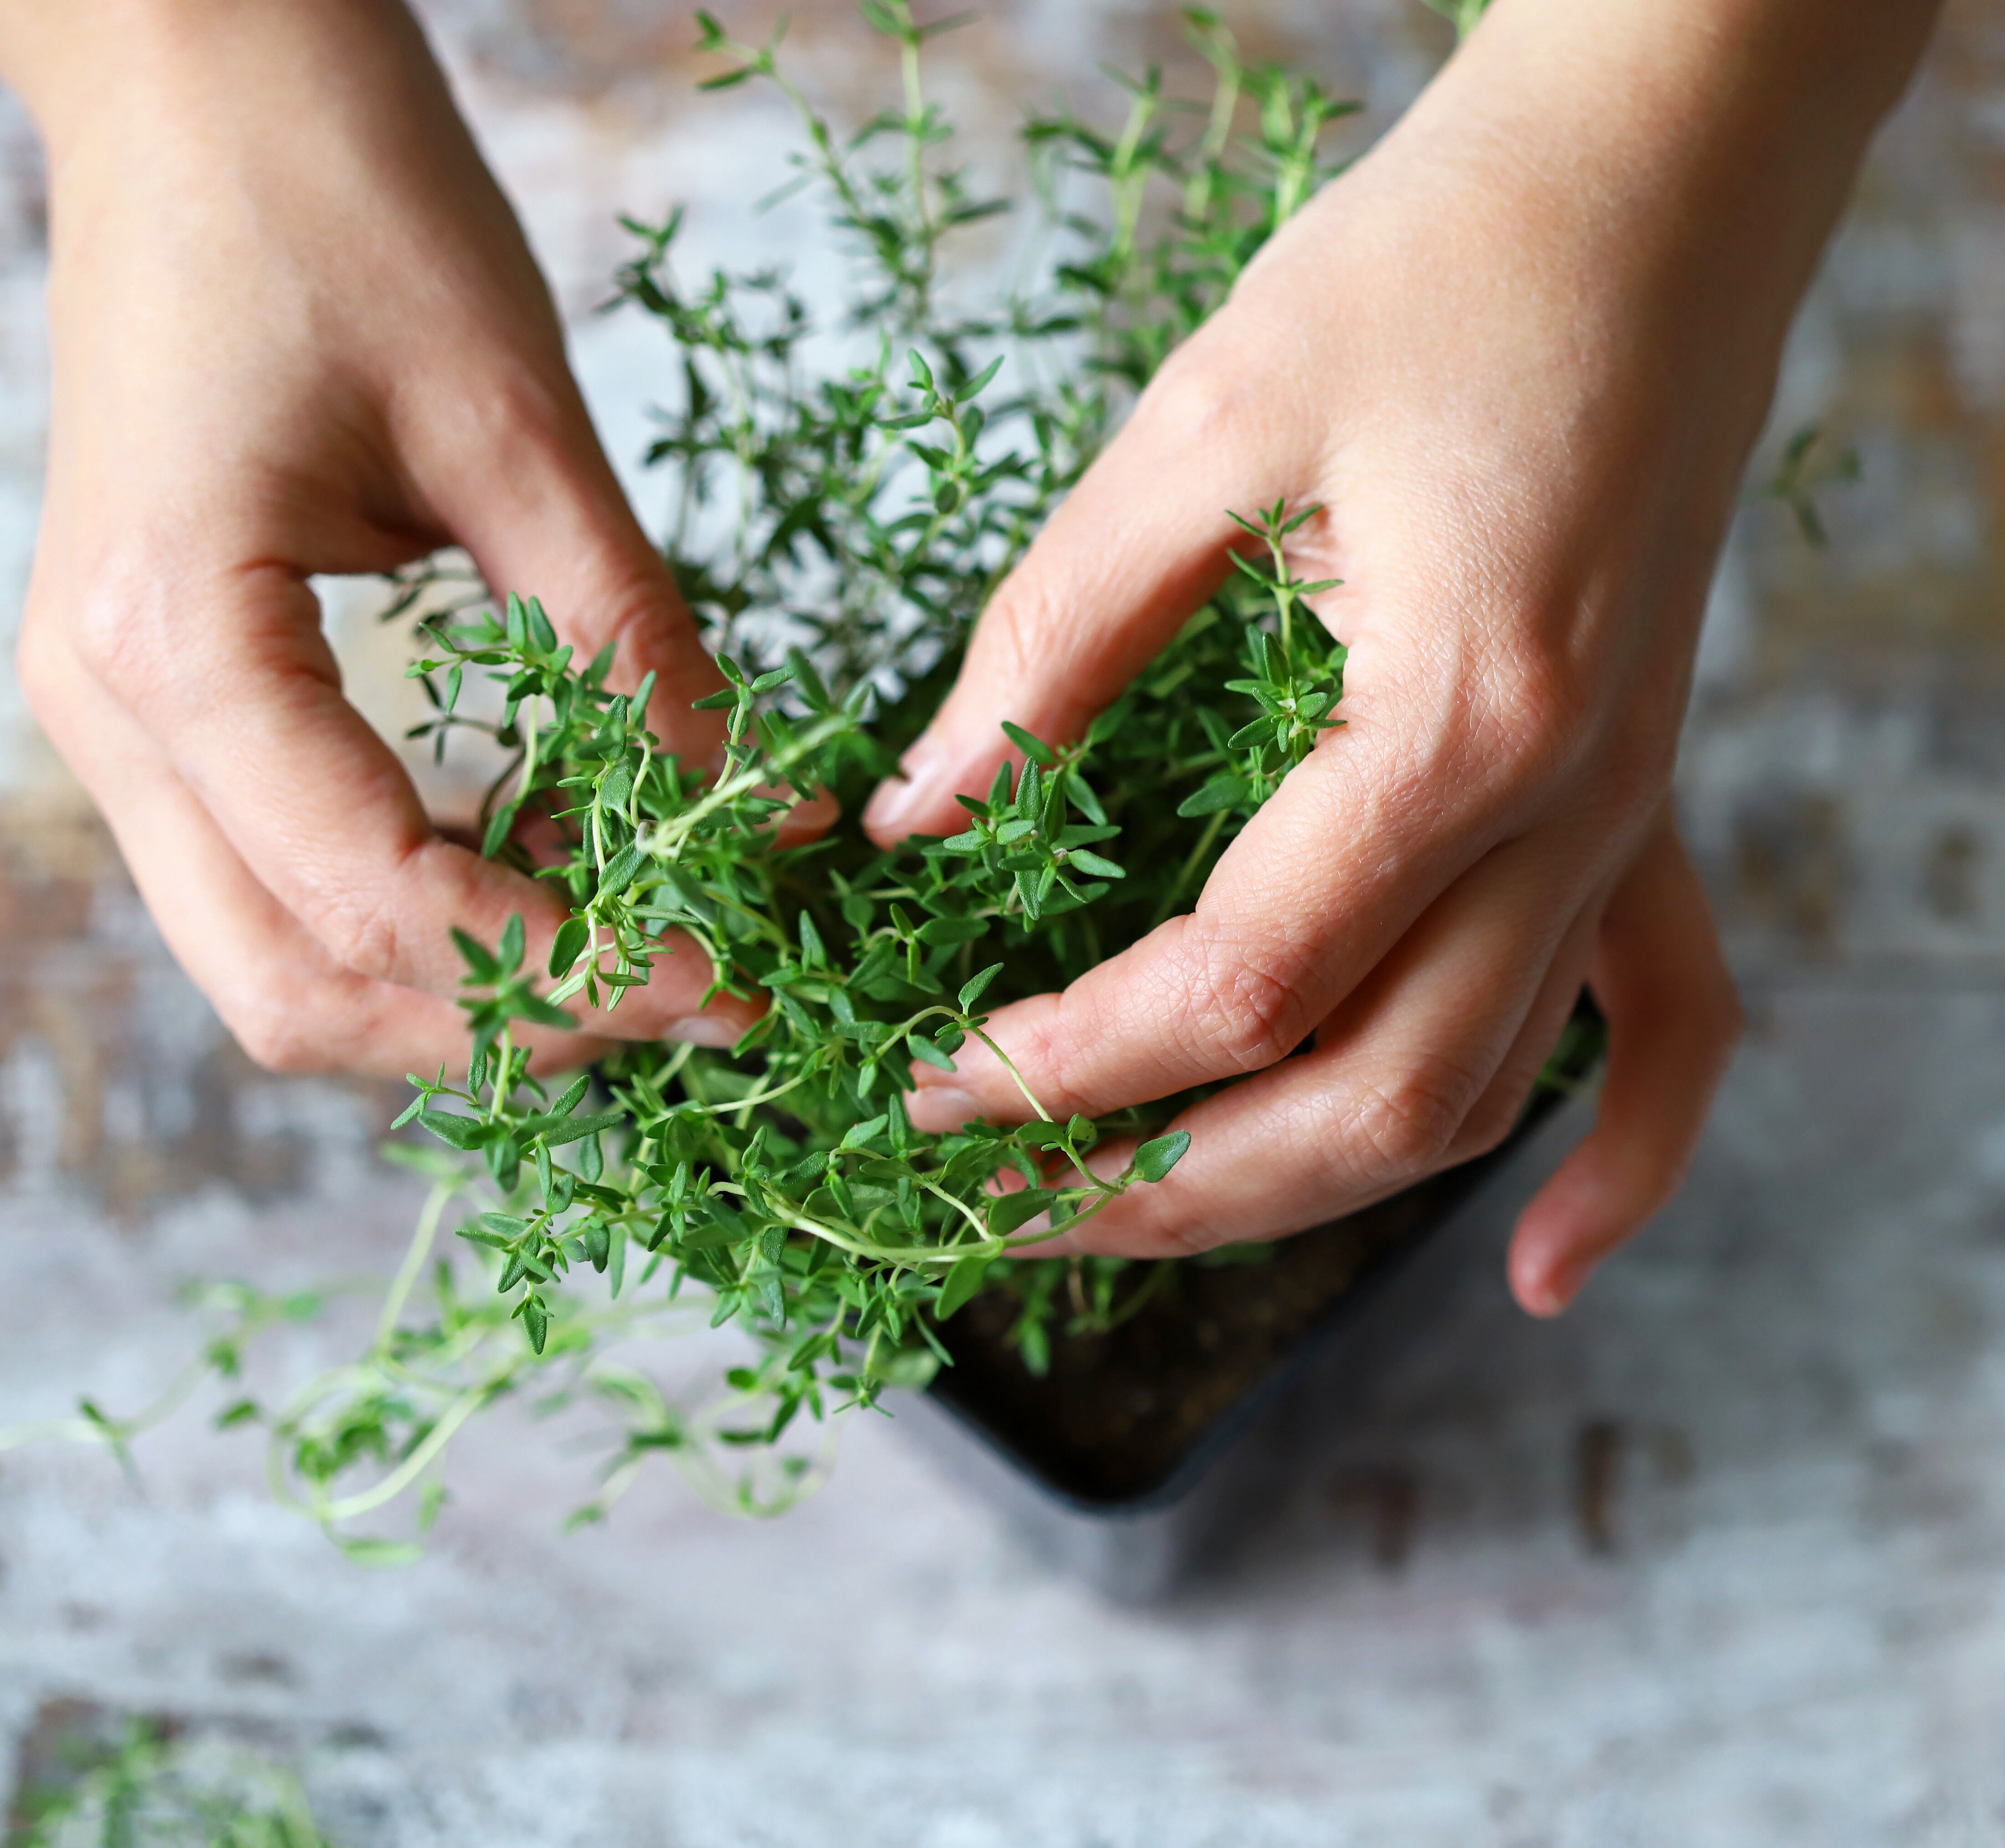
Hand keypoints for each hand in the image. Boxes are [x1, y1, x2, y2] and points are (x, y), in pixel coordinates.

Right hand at [3, 0, 815, 1078]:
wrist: (210, 82)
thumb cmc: (344, 206)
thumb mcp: (519, 433)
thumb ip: (633, 640)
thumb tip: (767, 817)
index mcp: (172, 639)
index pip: (376, 902)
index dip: (568, 969)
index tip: (733, 972)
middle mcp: (110, 708)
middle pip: (298, 989)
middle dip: (509, 1021)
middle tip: (705, 993)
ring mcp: (125, 711)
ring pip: (285, 957)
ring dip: (471, 987)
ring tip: (656, 945)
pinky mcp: (178, 689)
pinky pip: (293, 868)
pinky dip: (434, 907)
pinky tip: (569, 863)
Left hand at [864, 0, 1932, 1311]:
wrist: (1662, 177)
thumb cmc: (1447, 256)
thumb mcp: (1212, 421)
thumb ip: (1056, 639)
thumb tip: (922, 814)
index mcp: (1463, 713)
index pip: (1242, 981)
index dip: (1067, 1065)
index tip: (928, 1084)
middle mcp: (1577, 802)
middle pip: (1375, 1097)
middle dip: (1167, 1188)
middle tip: (994, 1202)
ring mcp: (1633, 811)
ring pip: (1484, 1090)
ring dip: (1306, 1185)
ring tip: (1143, 1214)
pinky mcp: (1650, 793)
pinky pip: (1675, 1024)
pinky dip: (1622, 1162)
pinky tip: (1538, 1270)